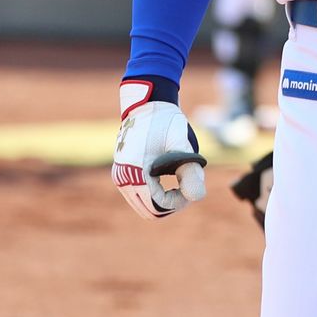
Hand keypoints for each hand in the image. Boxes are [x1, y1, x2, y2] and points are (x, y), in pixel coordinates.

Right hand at [113, 89, 206, 220]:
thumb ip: (191, 171)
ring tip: (180, 179)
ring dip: (163, 199)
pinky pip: (138, 196)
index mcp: (136, 172)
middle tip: (187, 185)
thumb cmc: (166, 122)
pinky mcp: (121, 174)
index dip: (180, 202)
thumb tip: (197, 198)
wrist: (146, 105)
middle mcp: (123, 178)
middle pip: (149, 211)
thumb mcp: (182, 145)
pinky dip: (154, 194)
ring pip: (143, 206)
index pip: (158, 205)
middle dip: (171, 203)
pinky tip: (168, 177)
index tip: (193, 184)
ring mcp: (120, 177)